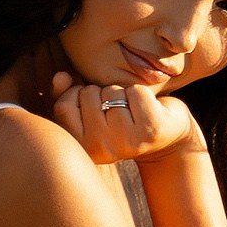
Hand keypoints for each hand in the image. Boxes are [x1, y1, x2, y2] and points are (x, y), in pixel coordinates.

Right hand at [48, 66, 203, 166]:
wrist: (166, 135)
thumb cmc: (123, 119)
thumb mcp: (92, 110)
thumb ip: (68, 95)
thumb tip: (60, 77)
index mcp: (83, 147)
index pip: (64, 106)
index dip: (78, 95)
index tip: (94, 104)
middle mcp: (102, 149)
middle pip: (88, 94)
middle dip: (102, 92)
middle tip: (117, 108)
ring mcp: (126, 141)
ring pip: (112, 91)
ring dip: (122, 92)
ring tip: (131, 110)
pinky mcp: (150, 129)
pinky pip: (135, 91)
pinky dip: (141, 92)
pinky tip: (148, 108)